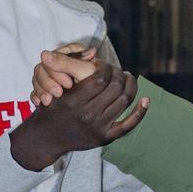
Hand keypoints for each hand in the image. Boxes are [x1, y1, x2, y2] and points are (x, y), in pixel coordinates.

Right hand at [9, 62, 148, 170]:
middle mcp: (87, 115)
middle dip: (119, 74)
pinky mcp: (105, 138)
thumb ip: (56, 70)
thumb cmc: (50, 108)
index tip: (104, 64)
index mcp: (74, 100)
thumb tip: (47, 52)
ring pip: (124, 101)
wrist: (46, 139)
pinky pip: (128, 124)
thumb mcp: (49, 88)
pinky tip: (146, 100)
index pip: (101, 77)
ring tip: (128, 78)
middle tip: (118, 70)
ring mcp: (98, 127)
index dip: (106, 67)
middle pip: (115, 87)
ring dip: (130, 86)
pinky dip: (140, 112)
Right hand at [31, 43, 100, 106]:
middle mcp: (62, 62)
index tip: (68, 83)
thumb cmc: (98, 85)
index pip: (53, 56)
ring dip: (41, 89)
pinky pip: (36, 88)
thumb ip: (65, 63)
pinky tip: (40, 103)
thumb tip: (43, 54)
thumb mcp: (84, 72)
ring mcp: (54, 75)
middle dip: (48, 82)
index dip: (56, 70)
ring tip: (49, 101)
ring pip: (37, 78)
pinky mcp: (49, 87)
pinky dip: (37, 95)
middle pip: (42, 67)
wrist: (103, 104)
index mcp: (71, 53)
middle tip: (59, 93)